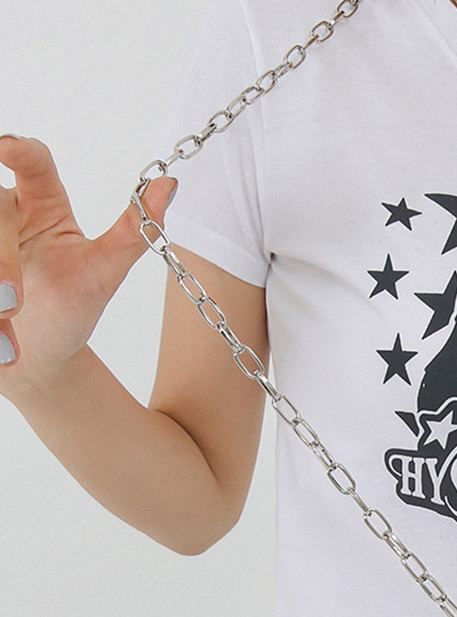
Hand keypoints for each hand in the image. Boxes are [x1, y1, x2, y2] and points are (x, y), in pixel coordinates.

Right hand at [0, 135, 176, 396]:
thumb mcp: (104, 273)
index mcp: (43, 206)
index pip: (34, 163)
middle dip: (2, 257)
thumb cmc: (69, 311)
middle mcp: (7, 212)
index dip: (20, 149)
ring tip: (7, 316)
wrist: (36, 358)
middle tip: (13, 300)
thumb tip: (168, 185)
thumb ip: (132, 232)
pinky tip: (2, 336)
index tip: (9, 148)